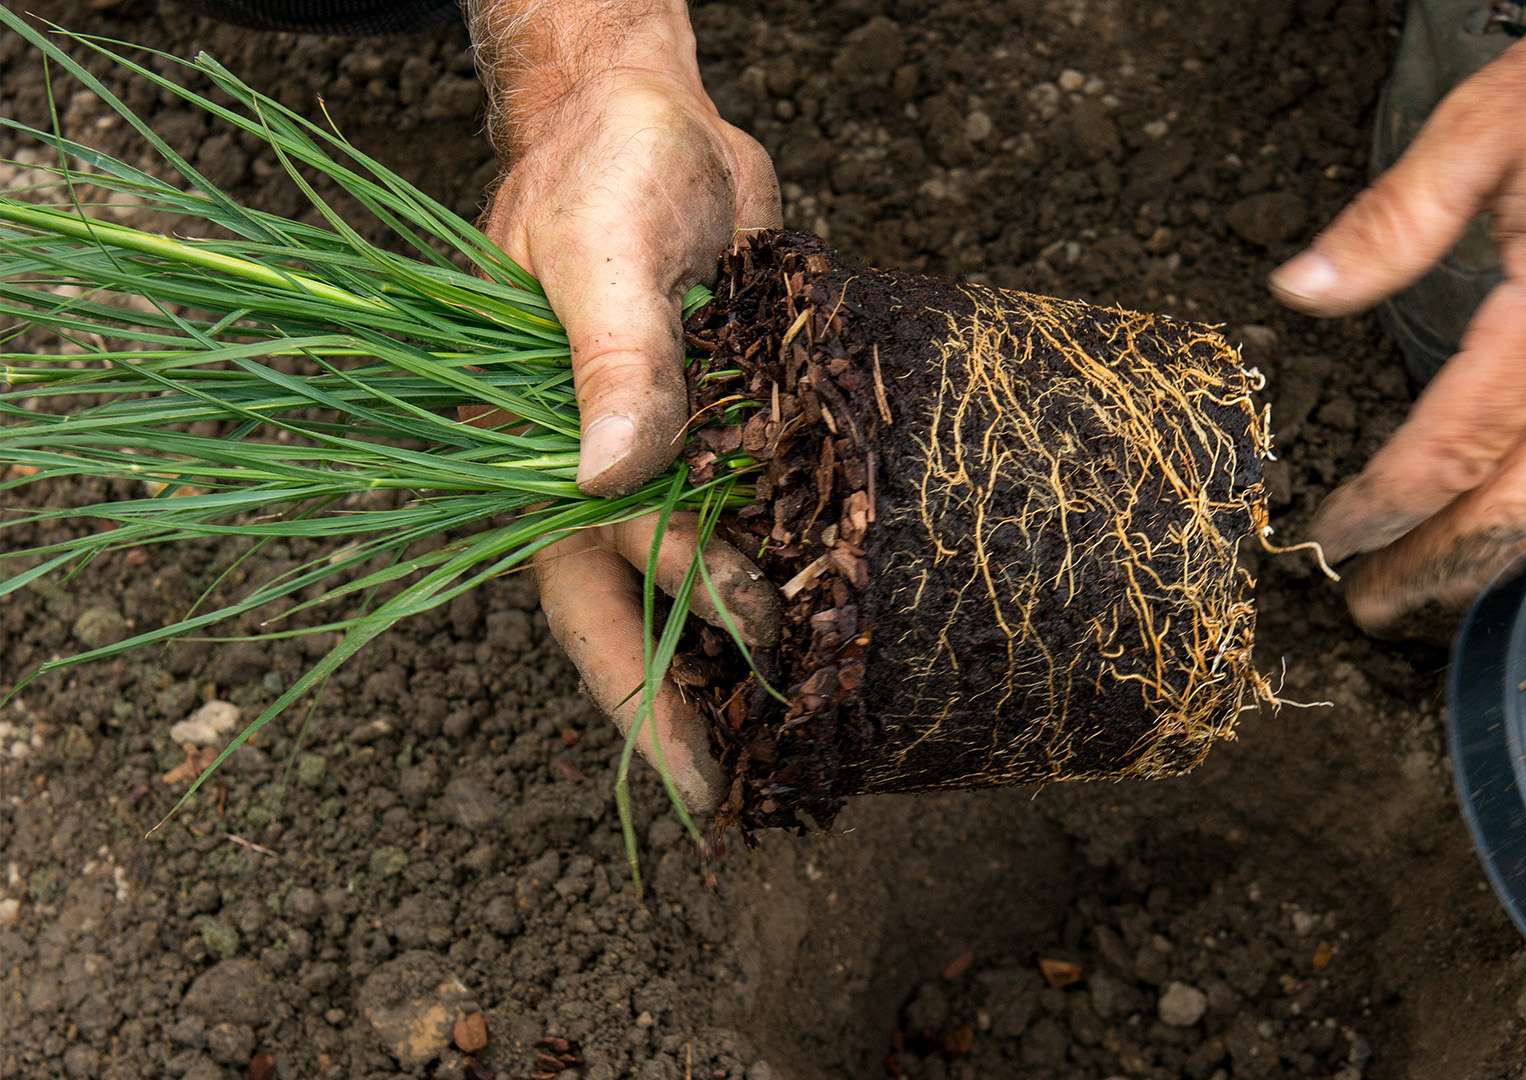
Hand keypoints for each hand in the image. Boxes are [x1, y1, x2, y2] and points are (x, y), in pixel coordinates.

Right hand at [472, 0, 781, 807]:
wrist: (658, 121)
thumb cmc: (603, 175)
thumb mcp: (598, 254)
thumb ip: (610, 360)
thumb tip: (608, 477)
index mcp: (543, 463)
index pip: (596, 597)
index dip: (650, 684)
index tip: (708, 764)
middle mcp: (608, 478)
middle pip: (658, 614)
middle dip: (709, 699)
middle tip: (774, 784)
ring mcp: (679, 456)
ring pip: (720, 576)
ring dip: (763, 649)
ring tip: (817, 737)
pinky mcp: (740, 425)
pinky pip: (771, 510)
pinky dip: (803, 560)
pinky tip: (850, 616)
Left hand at [1269, 0, 1525, 634]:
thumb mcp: (1485, 126)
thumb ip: (1387, 225)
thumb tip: (1299, 289)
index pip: (1449, 450)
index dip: (1381, 507)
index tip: (1330, 538)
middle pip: (1517, 505)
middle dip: (1436, 568)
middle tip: (1370, 607)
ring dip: (1503, 554)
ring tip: (1438, 587)